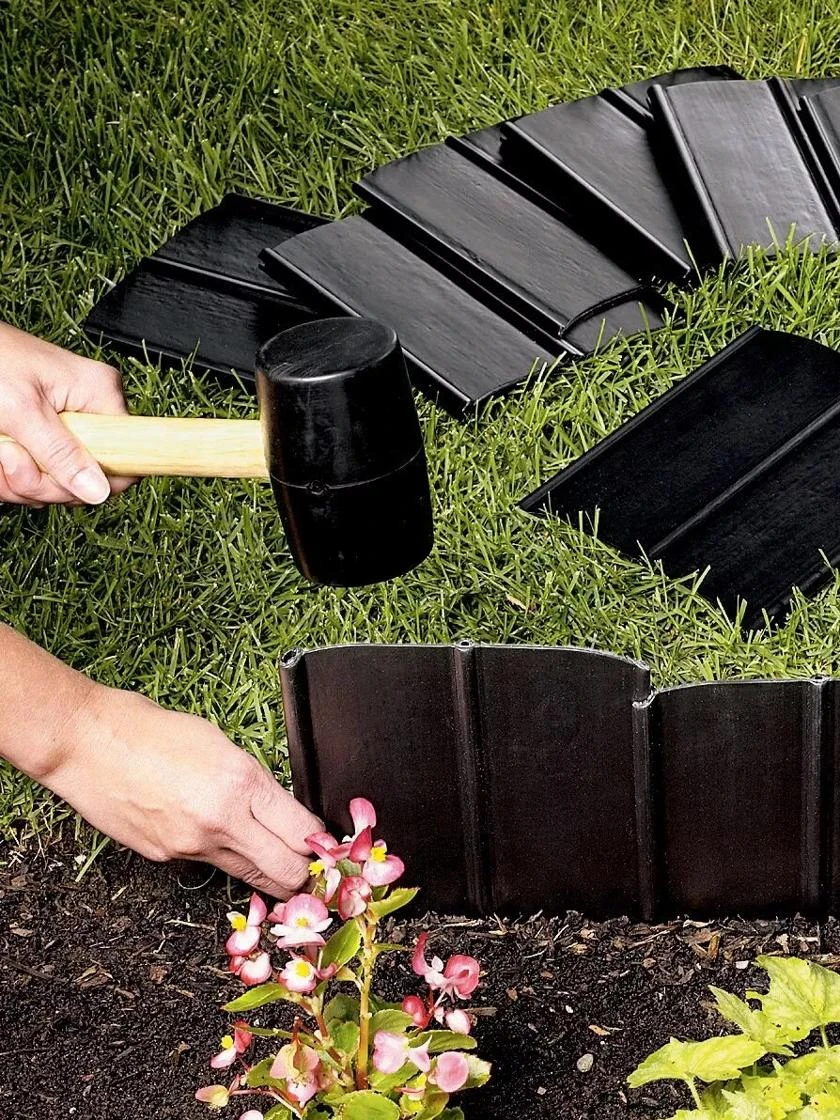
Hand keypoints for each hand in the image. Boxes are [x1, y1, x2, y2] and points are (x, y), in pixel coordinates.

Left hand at [0, 321, 133, 504]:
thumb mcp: (23, 411)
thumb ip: (60, 453)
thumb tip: (97, 489)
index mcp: (99, 395)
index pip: (128, 458)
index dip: (98, 481)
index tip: (63, 481)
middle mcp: (89, 413)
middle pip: (87, 478)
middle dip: (43, 481)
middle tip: (10, 457)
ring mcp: (66, 428)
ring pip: (57, 482)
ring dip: (21, 479)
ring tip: (1, 450)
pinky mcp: (45, 439)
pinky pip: (38, 475)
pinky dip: (12, 474)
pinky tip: (1, 452)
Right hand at [44, 686, 321, 898]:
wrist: (86, 742)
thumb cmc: (150, 729)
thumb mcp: (219, 743)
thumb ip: (253, 781)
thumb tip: (279, 809)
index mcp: (240, 783)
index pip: (302, 832)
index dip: (321, 844)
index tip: (326, 845)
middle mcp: (220, 822)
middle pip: (284, 872)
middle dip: (303, 873)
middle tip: (310, 864)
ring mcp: (191, 846)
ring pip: (249, 876)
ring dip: (267, 870)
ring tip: (274, 856)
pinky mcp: (166, 858)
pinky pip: (209, 866)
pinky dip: (223, 857)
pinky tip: (216, 836)